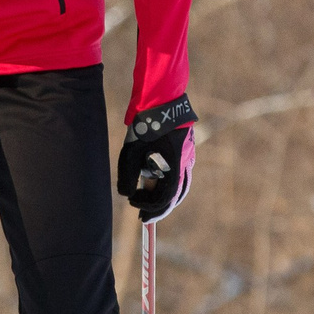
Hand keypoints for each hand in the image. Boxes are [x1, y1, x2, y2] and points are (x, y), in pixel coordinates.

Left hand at [117, 95, 195, 223]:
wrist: (161, 98)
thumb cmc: (146, 124)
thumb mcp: (131, 152)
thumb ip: (127, 176)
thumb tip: (125, 195)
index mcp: (175, 167)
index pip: (166, 198)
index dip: (151, 208)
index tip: (136, 209)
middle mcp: (186, 164)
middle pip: (176, 195)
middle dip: (159, 207)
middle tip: (145, 215)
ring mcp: (188, 156)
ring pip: (181, 185)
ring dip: (165, 195)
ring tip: (149, 200)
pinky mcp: (185, 149)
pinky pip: (180, 173)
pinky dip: (168, 182)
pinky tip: (155, 181)